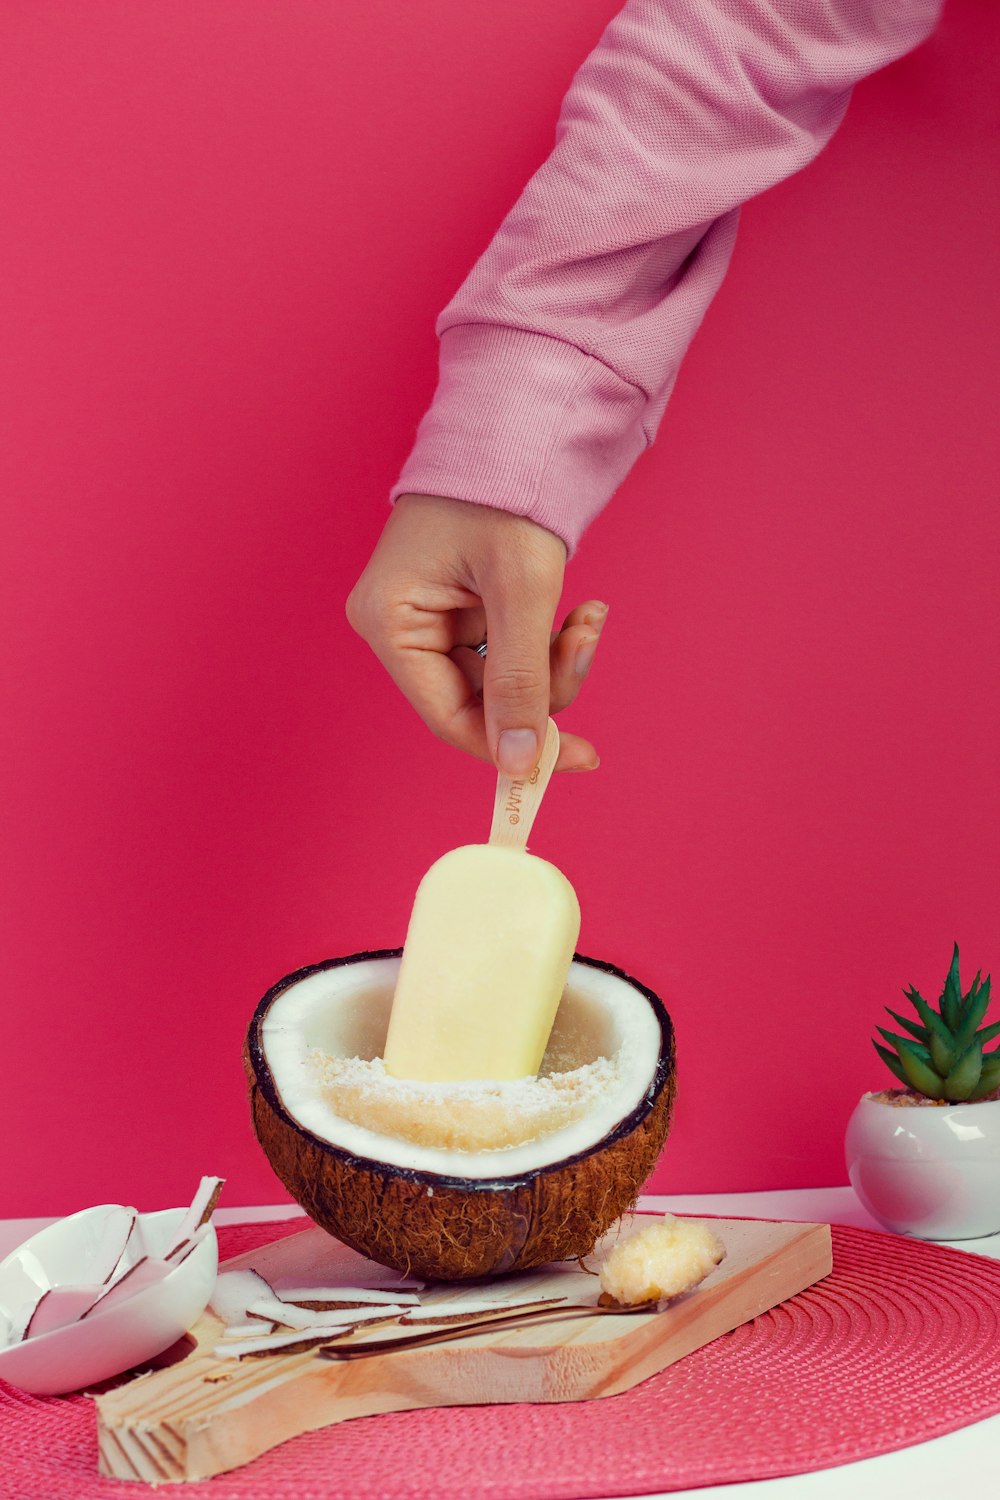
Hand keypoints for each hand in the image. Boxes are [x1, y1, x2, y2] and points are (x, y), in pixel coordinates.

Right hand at [346, 493, 605, 773]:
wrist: (516, 423)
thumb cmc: (504, 489)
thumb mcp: (521, 590)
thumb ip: (520, 681)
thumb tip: (520, 763)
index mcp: (390, 621)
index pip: (450, 715)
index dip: (512, 745)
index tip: (575, 757)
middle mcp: (399, 625)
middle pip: (479, 701)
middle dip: (545, 684)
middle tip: (587, 643)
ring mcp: (429, 616)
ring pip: (501, 680)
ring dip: (554, 659)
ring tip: (588, 617)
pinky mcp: (460, 607)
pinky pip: (507, 651)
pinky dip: (547, 641)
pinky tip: (578, 611)